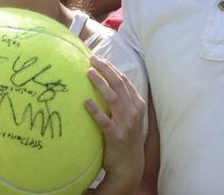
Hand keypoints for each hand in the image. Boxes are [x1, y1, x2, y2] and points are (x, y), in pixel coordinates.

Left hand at [85, 54, 146, 190]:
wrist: (129, 165)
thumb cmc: (126, 137)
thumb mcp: (130, 116)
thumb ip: (123, 100)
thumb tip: (106, 81)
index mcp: (137, 104)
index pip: (124, 80)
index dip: (111, 67)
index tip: (99, 58)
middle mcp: (134, 111)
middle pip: (119, 84)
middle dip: (105, 69)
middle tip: (92, 59)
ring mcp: (125, 123)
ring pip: (113, 98)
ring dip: (100, 84)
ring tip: (88, 73)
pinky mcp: (115, 135)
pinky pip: (104, 120)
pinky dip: (95, 110)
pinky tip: (85, 101)